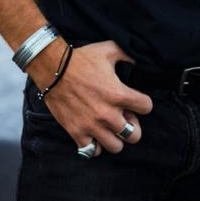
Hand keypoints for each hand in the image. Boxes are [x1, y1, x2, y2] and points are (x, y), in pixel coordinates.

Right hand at [43, 41, 152, 156]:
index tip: (135, 101)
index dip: (143, 103)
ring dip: (115, 138)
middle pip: (134, 135)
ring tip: (109, 127)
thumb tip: (137, 62)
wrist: (53, 69)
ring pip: (116, 147)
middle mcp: (107, 114)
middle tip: (123, 117)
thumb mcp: (108, 49)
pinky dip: (95, 145)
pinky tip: (94, 133)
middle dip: (132, 126)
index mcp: (118, 94)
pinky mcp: (76, 132)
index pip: (147, 107)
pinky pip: (93, 151)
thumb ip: (127, 55)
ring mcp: (92, 125)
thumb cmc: (81, 59)